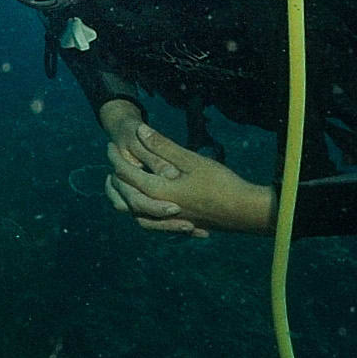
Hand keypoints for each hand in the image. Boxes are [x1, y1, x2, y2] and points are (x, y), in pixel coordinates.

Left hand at [101, 105, 274, 234]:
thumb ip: (163, 146)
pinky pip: (149, 222)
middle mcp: (158, 211)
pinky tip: (146, 203)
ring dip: (123, 197)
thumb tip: (140, 130)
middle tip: (113, 160)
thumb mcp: (192, 160)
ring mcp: (168, 222)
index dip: (115, 158)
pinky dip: (140, 211)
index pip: (126, 174)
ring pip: (134, 213)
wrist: (245, 212)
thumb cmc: (221, 184)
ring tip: (120, 183)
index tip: (110, 145)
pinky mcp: (178, 227)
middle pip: (124, 195)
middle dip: (115, 176)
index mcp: (158, 192)